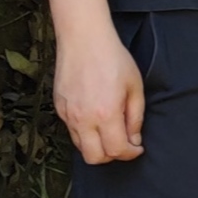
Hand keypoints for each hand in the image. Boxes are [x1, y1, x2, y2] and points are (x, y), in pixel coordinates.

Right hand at [53, 27, 146, 163]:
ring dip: (97, 146)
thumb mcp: (135, 87)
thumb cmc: (113, 59)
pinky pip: (72, 131)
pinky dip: (85, 133)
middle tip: (123, 144)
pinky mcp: (59, 108)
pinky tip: (96, 119)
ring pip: (81, 147)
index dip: (130, 153)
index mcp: (106, 114)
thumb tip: (134, 140)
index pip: (117, 150)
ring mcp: (68, 115)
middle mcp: (83, 119)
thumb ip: (135, 117)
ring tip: (110, 131)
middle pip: (94, 158)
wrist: (84, 39)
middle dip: (112, 156)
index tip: (137, 147)